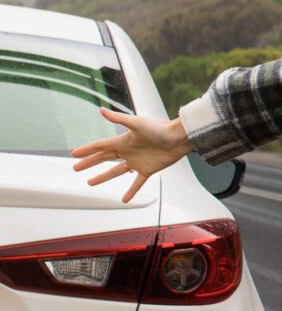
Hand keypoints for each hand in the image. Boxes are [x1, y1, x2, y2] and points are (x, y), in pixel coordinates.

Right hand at [72, 110, 189, 202]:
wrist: (178, 138)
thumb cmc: (159, 128)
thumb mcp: (136, 123)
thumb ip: (118, 118)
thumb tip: (101, 110)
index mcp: (123, 141)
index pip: (100, 146)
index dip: (86, 150)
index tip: (74, 154)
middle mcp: (127, 151)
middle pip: (103, 158)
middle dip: (89, 163)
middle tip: (76, 168)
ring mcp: (136, 162)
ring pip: (115, 172)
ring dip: (102, 177)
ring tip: (90, 182)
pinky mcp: (147, 170)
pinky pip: (136, 183)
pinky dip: (131, 191)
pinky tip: (124, 199)